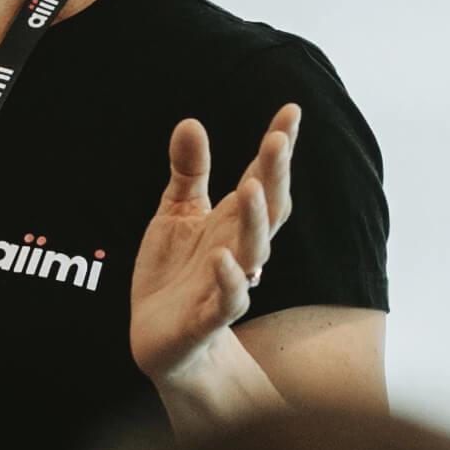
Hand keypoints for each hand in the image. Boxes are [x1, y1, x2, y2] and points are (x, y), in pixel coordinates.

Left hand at [129, 104, 298, 384]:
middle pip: (267, 209)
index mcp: (231, 221)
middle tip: (278, 139)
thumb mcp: (176, 213)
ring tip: (251, 187)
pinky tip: (225, 258)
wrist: (158, 339)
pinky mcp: (208, 317)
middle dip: (275, 175)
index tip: (292, 110)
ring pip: (253, 251)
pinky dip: (229, 280)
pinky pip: (227, 300)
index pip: (261, 178)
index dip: (278, 147)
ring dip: (256, 220)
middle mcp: (238, 248)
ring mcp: (227, 283)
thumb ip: (188, 170)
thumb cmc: (174, 273)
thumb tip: (191, 121)